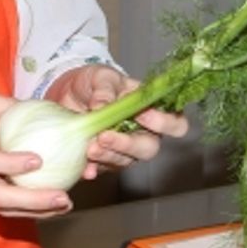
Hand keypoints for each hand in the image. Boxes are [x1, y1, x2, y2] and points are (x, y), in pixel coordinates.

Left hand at [46, 65, 189, 181]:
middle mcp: (143, 133)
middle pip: (149, 148)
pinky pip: (102, 168)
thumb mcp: (102, 77)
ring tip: (90, 148)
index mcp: (153, 110)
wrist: (72, 93)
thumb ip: (105, 89)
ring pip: (125, 160)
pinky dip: (93, 169)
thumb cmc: (97, 82)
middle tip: (104, 136)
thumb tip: (101, 106)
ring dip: (107, 156)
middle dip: (127, 145)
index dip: (163, 123)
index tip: (141, 115)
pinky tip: (87, 170)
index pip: (175, 124)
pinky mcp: (105, 159)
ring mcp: (125, 149)